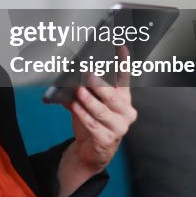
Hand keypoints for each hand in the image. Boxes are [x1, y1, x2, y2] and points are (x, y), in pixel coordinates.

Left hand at [63, 45, 137, 175]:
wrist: (92, 150)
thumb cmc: (93, 121)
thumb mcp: (90, 102)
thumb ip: (84, 89)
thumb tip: (70, 77)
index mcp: (123, 98)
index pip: (124, 78)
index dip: (123, 62)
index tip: (119, 46)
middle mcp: (125, 111)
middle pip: (113, 96)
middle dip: (99, 85)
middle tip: (88, 74)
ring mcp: (119, 127)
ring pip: (103, 111)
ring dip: (89, 101)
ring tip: (79, 92)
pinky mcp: (108, 139)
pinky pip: (94, 125)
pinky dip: (83, 115)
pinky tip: (75, 107)